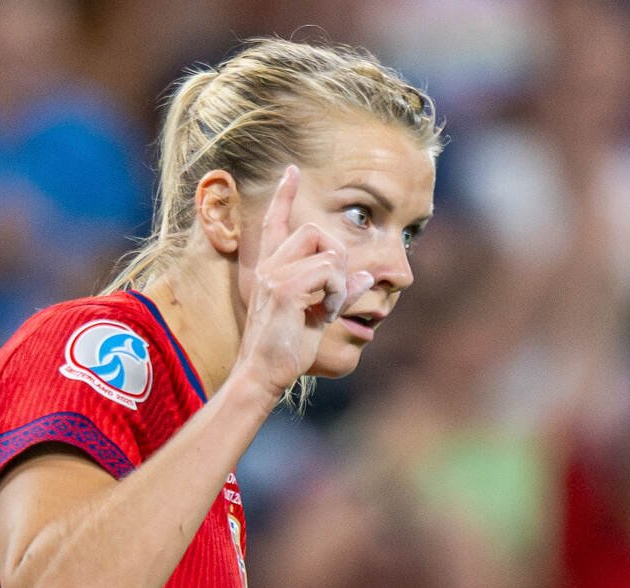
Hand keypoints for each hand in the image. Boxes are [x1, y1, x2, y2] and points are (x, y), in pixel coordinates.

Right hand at [229, 165, 374, 400]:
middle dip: (336, 257)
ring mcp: (274, 275)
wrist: (264, 374)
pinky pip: (328, 272)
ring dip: (337, 280)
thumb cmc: (287, 350)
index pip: (275, 223)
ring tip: (327, 308)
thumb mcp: (318, 318)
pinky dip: (336, 294)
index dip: (284, 195)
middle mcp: (269, 266)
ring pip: (326, 250)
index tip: (291, 171)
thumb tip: (366, 279)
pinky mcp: (284, 288)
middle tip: (332, 292)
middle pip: (315, 230)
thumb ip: (339, 293)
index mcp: (271, 269)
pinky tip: (325, 313)